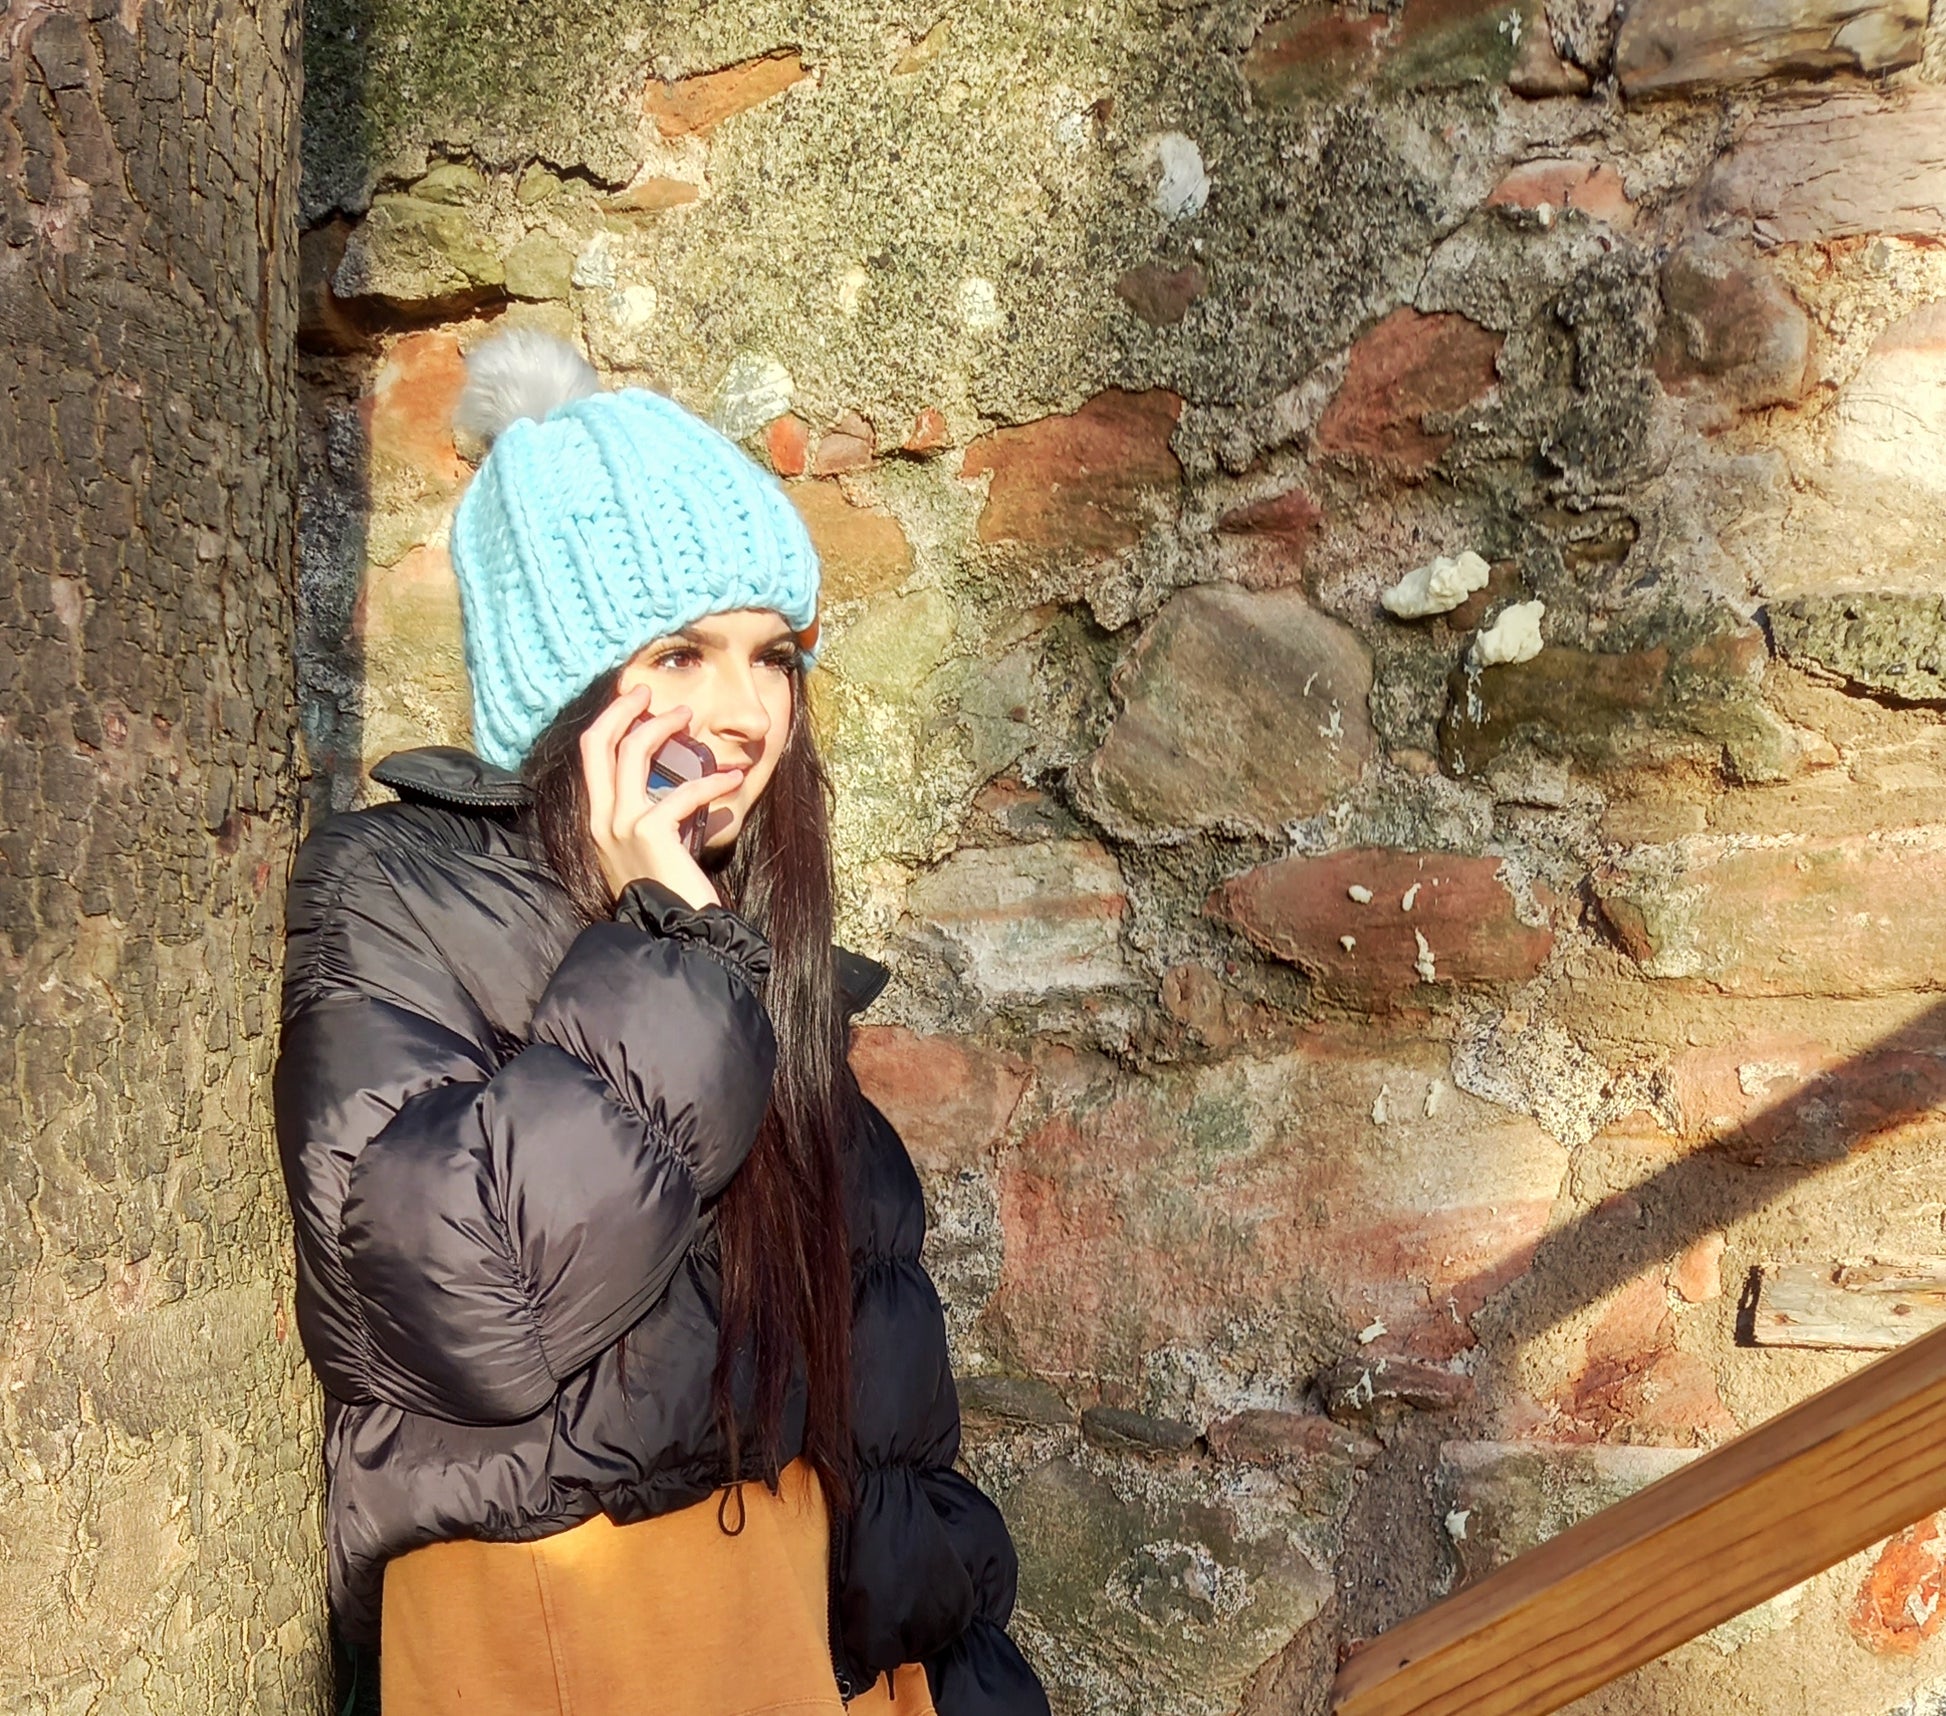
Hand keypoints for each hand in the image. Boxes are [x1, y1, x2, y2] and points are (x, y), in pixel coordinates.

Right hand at [580, 686, 745, 910]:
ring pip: (631, 753)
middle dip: (623, 710)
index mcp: (597, 822)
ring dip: (662, 728)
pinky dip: (711, 781)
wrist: (674, 936)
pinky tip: (734, 779)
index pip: (590, 758)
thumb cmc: (669, 896)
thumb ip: (651, 818)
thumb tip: (676, 785)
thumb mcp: (650, 852)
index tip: (634, 702)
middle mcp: (600, 820)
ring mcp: (621, 826)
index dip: (609, 723)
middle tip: (650, 693)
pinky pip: (680, 792)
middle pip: (598, 744)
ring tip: (690, 718)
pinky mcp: (650, 834)